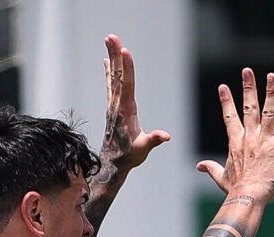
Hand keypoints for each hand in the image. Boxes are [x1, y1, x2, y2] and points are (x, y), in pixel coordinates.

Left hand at [102, 34, 169, 172]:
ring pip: (113, 76)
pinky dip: (110, 71)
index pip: (126, 85)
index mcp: (125, 110)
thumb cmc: (130, 155)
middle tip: (112, 36)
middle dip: (116, 55)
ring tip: (109, 41)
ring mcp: (113, 104)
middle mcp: (117, 104)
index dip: (127, 68)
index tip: (126, 51)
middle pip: (117, 75)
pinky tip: (108, 62)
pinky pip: (111, 84)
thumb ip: (153, 140)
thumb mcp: (143, 149)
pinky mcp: (113, 107)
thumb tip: (165, 136)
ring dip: (112, 57)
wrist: (113, 162)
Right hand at [197, 68, 273, 204]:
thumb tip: (199, 166)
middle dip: (248, 88)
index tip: (224, 87)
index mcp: (236, 142)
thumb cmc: (235, 190)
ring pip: (268, 111)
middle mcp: (249, 137)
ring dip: (270, 93)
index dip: (227, 101)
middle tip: (247, 71)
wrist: (246, 197)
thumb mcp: (221, 177)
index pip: (229, 116)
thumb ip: (211, 168)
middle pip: (248, 107)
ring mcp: (264, 141)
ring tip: (271, 76)